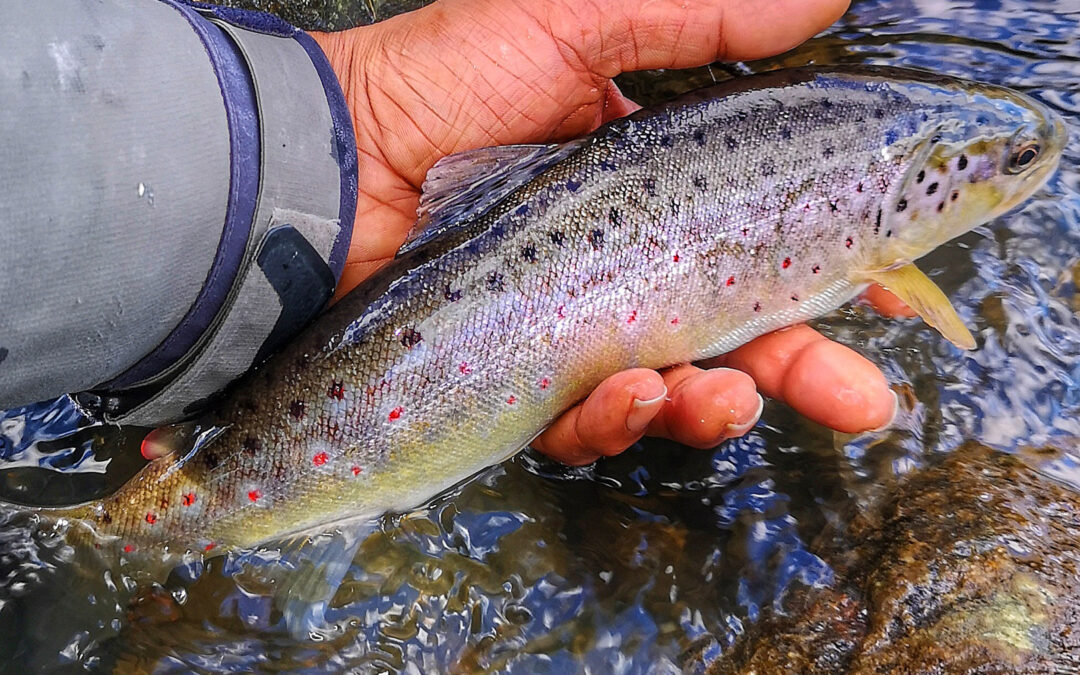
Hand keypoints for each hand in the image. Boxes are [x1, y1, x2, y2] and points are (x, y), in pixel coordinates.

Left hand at [311, 0, 905, 465]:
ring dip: (710, 405)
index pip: (763, 239)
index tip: (892, 289)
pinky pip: (582, 424)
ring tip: (723, 397)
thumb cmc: (442, 83)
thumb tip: (829, 2)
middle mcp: (623, 265)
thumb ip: (702, 19)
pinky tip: (626, 396)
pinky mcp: (520, 382)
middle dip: (805, 372)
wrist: (326, 161)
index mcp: (654, 189)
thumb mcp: (578, 20)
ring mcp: (573, 329)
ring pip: (669, 390)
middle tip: (863, 399)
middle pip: (734, 335)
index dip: (832, 272)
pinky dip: (613, 423)